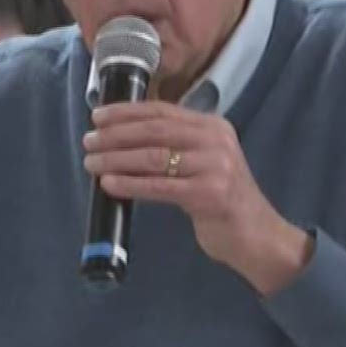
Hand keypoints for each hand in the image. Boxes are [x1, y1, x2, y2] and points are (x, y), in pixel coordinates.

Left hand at [81, 101, 313, 293]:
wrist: (256, 235)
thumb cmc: (220, 199)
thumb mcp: (203, 162)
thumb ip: (175, 145)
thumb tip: (121, 138)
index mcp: (213, 126)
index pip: (162, 111)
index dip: (126, 112)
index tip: (98, 117)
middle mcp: (216, 140)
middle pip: (155, 131)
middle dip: (116, 134)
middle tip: (89, 141)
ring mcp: (215, 167)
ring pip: (153, 157)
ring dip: (116, 158)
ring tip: (91, 162)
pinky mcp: (209, 194)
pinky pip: (160, 186)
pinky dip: (131, 184)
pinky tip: (109, 184)